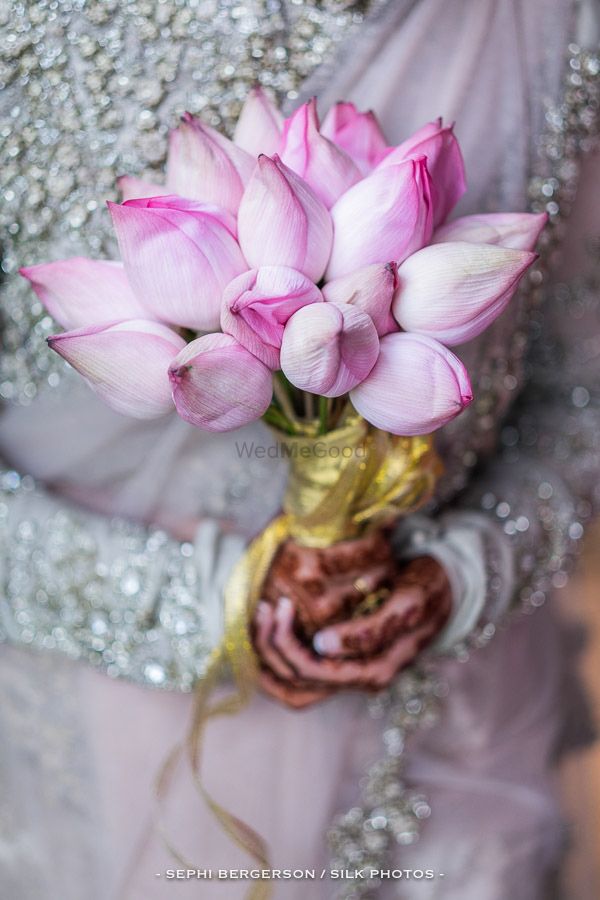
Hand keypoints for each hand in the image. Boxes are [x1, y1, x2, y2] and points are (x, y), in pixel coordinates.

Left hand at [253, 535, 450, 708]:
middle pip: (298, 681)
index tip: (278, 604)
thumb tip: (324, 646)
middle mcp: (359, 679)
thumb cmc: (425, 590)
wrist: (444, 590)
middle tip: (263, 606)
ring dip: (269, 657)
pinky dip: (276, 662)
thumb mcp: (407, 603)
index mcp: (375, 670)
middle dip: (272, 646)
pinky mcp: (342, 664)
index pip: (314, 670)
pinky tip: (264, 634)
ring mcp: (349, 674)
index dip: (288, 642)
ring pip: (294, 685)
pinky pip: (299, 680)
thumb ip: (372, 629)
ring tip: (259, 616)